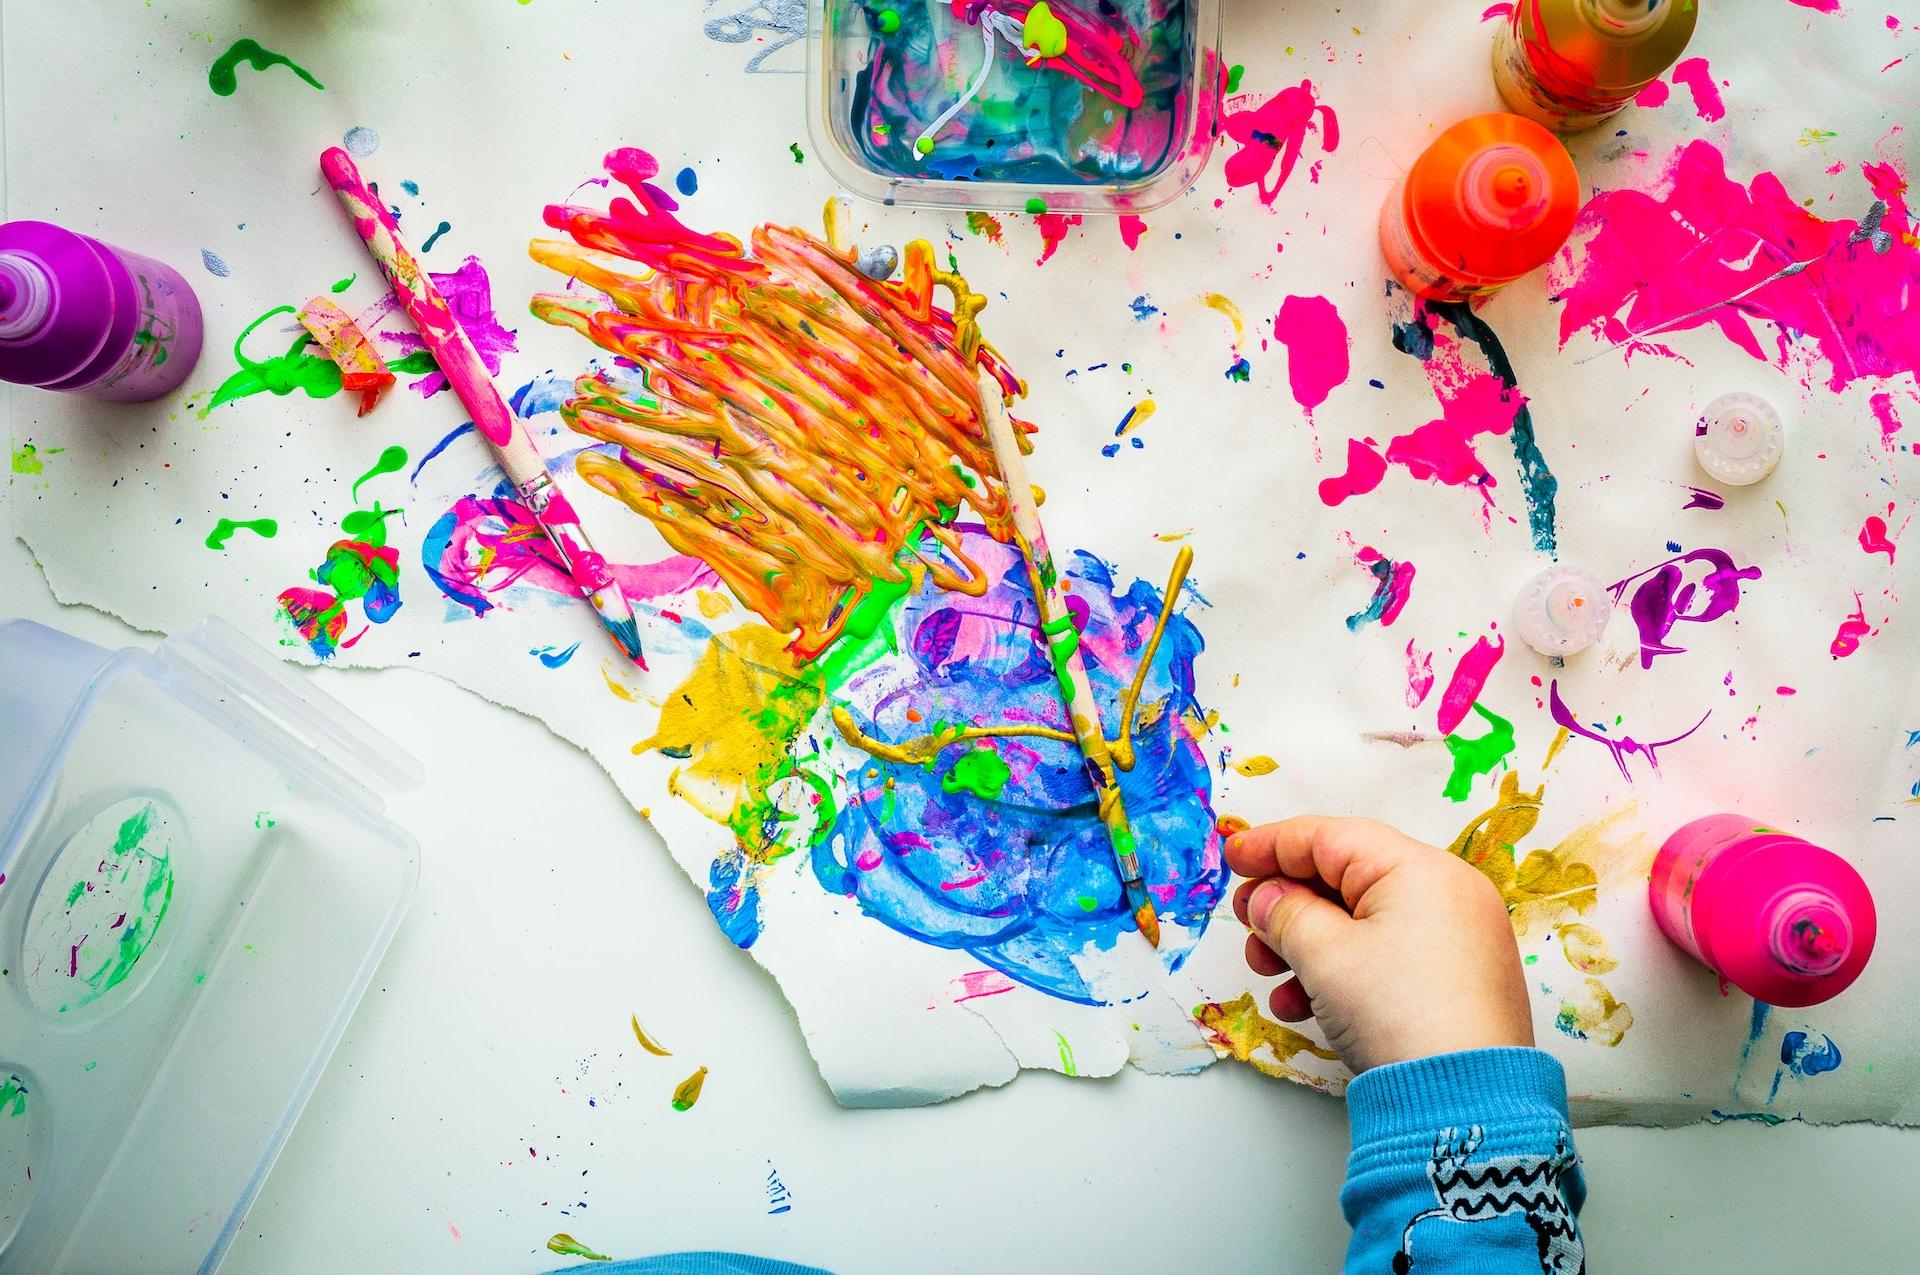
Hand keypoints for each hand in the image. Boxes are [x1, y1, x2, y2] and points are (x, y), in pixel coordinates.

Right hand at [1227, 816, 1533, 1073]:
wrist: (1465, 1105)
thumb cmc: (1399, 1016)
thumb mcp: (1323, 956)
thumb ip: (1283, 912)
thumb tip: (1266, 898)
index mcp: (1420, 869)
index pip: (1331, 837)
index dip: (1273, 844)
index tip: (1233, 856)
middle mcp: (1447, 893)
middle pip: (1346, 878)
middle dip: (1287, 905)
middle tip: (1248, 926)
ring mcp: (1457, 937)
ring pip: (1362, 921)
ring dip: (1306, 944)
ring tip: (1272, 977)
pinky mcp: (1457, 978)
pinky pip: (1387, 953)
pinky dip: (1342, 969)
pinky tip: (1305, 1004)